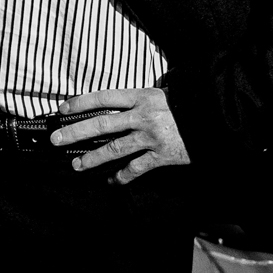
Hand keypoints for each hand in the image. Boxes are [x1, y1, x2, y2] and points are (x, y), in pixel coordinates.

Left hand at [50, 87, 190, 184]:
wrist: (216, 117)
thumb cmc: (188, 103)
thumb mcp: (163, 91)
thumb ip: (140, 98)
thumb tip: (118, 101)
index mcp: (141, 96)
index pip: (103, 98)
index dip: (80, 103)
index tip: (62, 109)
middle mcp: (142, 116)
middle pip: (101, 124)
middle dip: (75, 132)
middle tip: (56, 139)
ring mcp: (151, 137)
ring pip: (115, 149)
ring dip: (93, 158)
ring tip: (77, 165)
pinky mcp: (162, 155)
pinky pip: (136, 168)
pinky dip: (122, 176)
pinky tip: (112, 181)